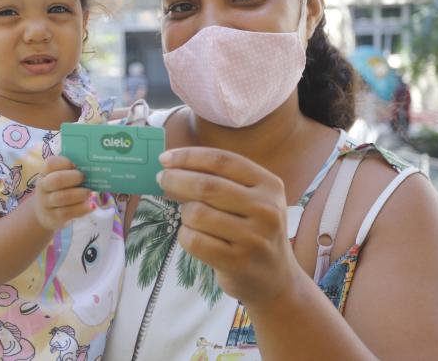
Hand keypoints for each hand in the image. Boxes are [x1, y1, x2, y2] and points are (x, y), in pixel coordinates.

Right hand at [33, 156, 93, 230]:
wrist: (44, 214)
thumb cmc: (58, 190)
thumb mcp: (59, 178)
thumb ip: (71, 171)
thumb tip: (91, 168)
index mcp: (45, 173)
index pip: (51, 163)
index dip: (66, 163)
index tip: (76, 166)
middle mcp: (43, 187)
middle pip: (57, 180)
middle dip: (74, 178)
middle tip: (84, 178)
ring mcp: (47, 203)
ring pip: (63, 197)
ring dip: (80, 194)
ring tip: (89, 193)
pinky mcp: (54, 217)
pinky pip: (68, 212)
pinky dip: (82, 208)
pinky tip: (91, 206)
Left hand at [157, 147, 298, 306]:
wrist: (276, 279)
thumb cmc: (254, 232)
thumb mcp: (251, 200)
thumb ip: (220, 181)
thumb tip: (173, 168)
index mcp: (269, 185)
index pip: (222, 161)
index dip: (189, 156)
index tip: (166, 159)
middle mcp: (265, 209)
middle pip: (206, 185)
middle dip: (176, 179)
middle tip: (162, 180)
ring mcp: (253, 237)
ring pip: (197, 213)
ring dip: (184, 213)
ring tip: (191, 218)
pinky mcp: (237, 262)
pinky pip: (194, 240)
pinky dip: (185, 235)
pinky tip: (193, 236)